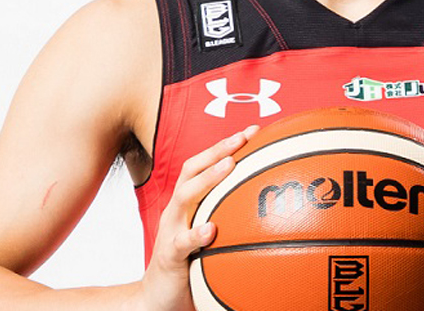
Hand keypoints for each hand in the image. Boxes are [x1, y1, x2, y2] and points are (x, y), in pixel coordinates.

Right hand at [136, 126, 258, 310]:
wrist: (156, 298)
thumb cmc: (190, 261)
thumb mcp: (208, 232)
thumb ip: (228, 215)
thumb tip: (267, 201)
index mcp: (187, 203)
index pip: (203, 165)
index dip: (224, 145)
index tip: (253, 130)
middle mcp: (177, 211)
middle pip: (192, 171)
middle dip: (217, 150)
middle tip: (242, 138)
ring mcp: (170, 231)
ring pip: (184, 198)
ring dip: (208, 179)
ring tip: (230, 166)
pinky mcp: (169, 257)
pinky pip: (181, 243)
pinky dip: (196, 234)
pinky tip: (211, 229)